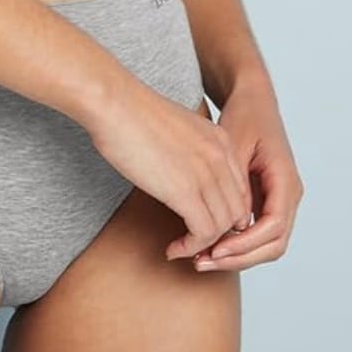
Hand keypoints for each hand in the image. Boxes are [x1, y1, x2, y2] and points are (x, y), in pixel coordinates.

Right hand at [88, 81, 252, 260]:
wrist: (113, 102)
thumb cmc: (128, 112)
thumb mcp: (173, 128)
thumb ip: (186, 149)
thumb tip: (177, 174)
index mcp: (219, 140)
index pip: (238, 189)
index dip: (223, 213)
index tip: (200, 224)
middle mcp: (220, 157)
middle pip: (236, 211)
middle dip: (219, 234)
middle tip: (194, 244)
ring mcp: (206, 174)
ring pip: (223, 227)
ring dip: (204, 246)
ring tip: (181, 249)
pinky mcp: (186, 191)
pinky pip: (203, 234)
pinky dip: (190, 248)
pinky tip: (172, 248)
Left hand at [191, 84, 303, 271]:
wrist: (253, 100)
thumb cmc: (244, 115)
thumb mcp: (234, 144)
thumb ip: (234, 180)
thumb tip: (230, 220)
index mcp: (285, 181)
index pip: (273, 228)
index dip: (244, 244)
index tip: (213, 249)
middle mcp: (288, 195)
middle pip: (272, 245)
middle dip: (237, 258)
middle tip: (200, 262)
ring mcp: (279, 200)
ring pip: (265, 244)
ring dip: (235, 255)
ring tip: (198, 257)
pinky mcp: (265, 200)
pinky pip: (255, 231)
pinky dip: (234, 242)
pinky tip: (205, 243)